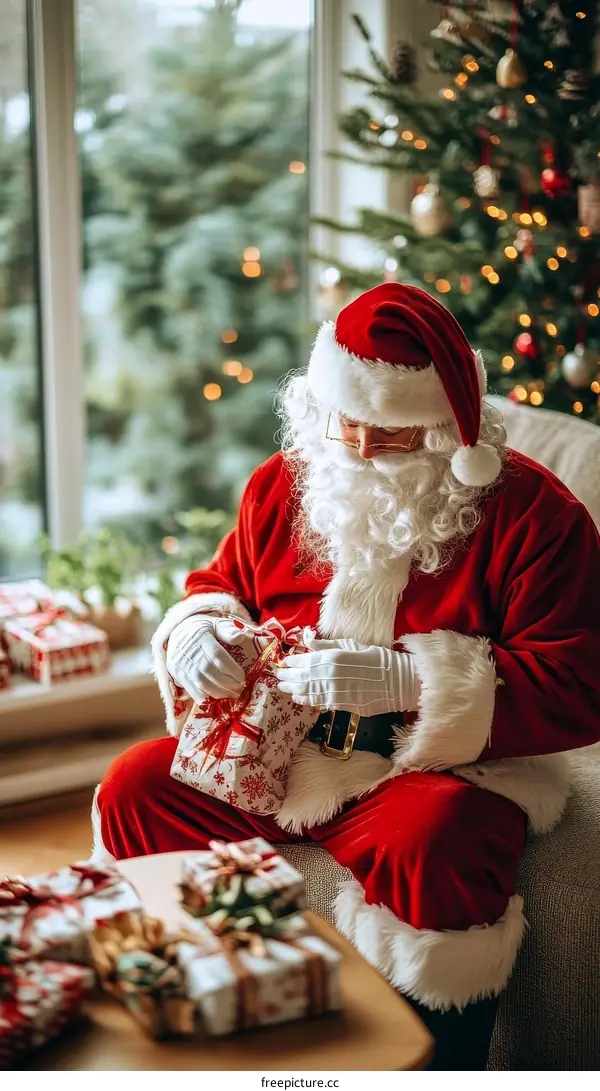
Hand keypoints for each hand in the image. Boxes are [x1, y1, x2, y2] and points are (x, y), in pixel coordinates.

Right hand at [166, 615, 245, 703]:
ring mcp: (180, 663)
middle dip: (227, 683)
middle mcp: (188, 651)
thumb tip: (240, 637)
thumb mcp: (215, 623)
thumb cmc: (201, 629)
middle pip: (209, 671)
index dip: (232, 669)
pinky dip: (205, 698)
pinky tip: (217, 700)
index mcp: (200, 637)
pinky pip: (191, 690)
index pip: (217, 656)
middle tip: (240, 689)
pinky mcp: (175, 674)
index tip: (243, 677)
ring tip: (232, 696)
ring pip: (200, 683)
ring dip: (218, 693)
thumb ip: (228, 630)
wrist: (176, 631)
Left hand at [274, 637, 419, 715]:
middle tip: (277, 675)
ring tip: (283, 687)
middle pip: (301, 676)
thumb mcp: (351, 644)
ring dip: (292, 689)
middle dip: (287, 676)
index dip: (292, 661)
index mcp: (332, 657)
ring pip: (306, 691)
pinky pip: (317, 702)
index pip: (304, 660)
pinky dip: (305, 700)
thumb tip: (307, 638)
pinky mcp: (339, 704)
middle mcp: (329, 674)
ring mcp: (334, 691)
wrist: (397, 681)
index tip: (283, 661)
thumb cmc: (377, 658)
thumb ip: (327, 643)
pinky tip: (299, 698)